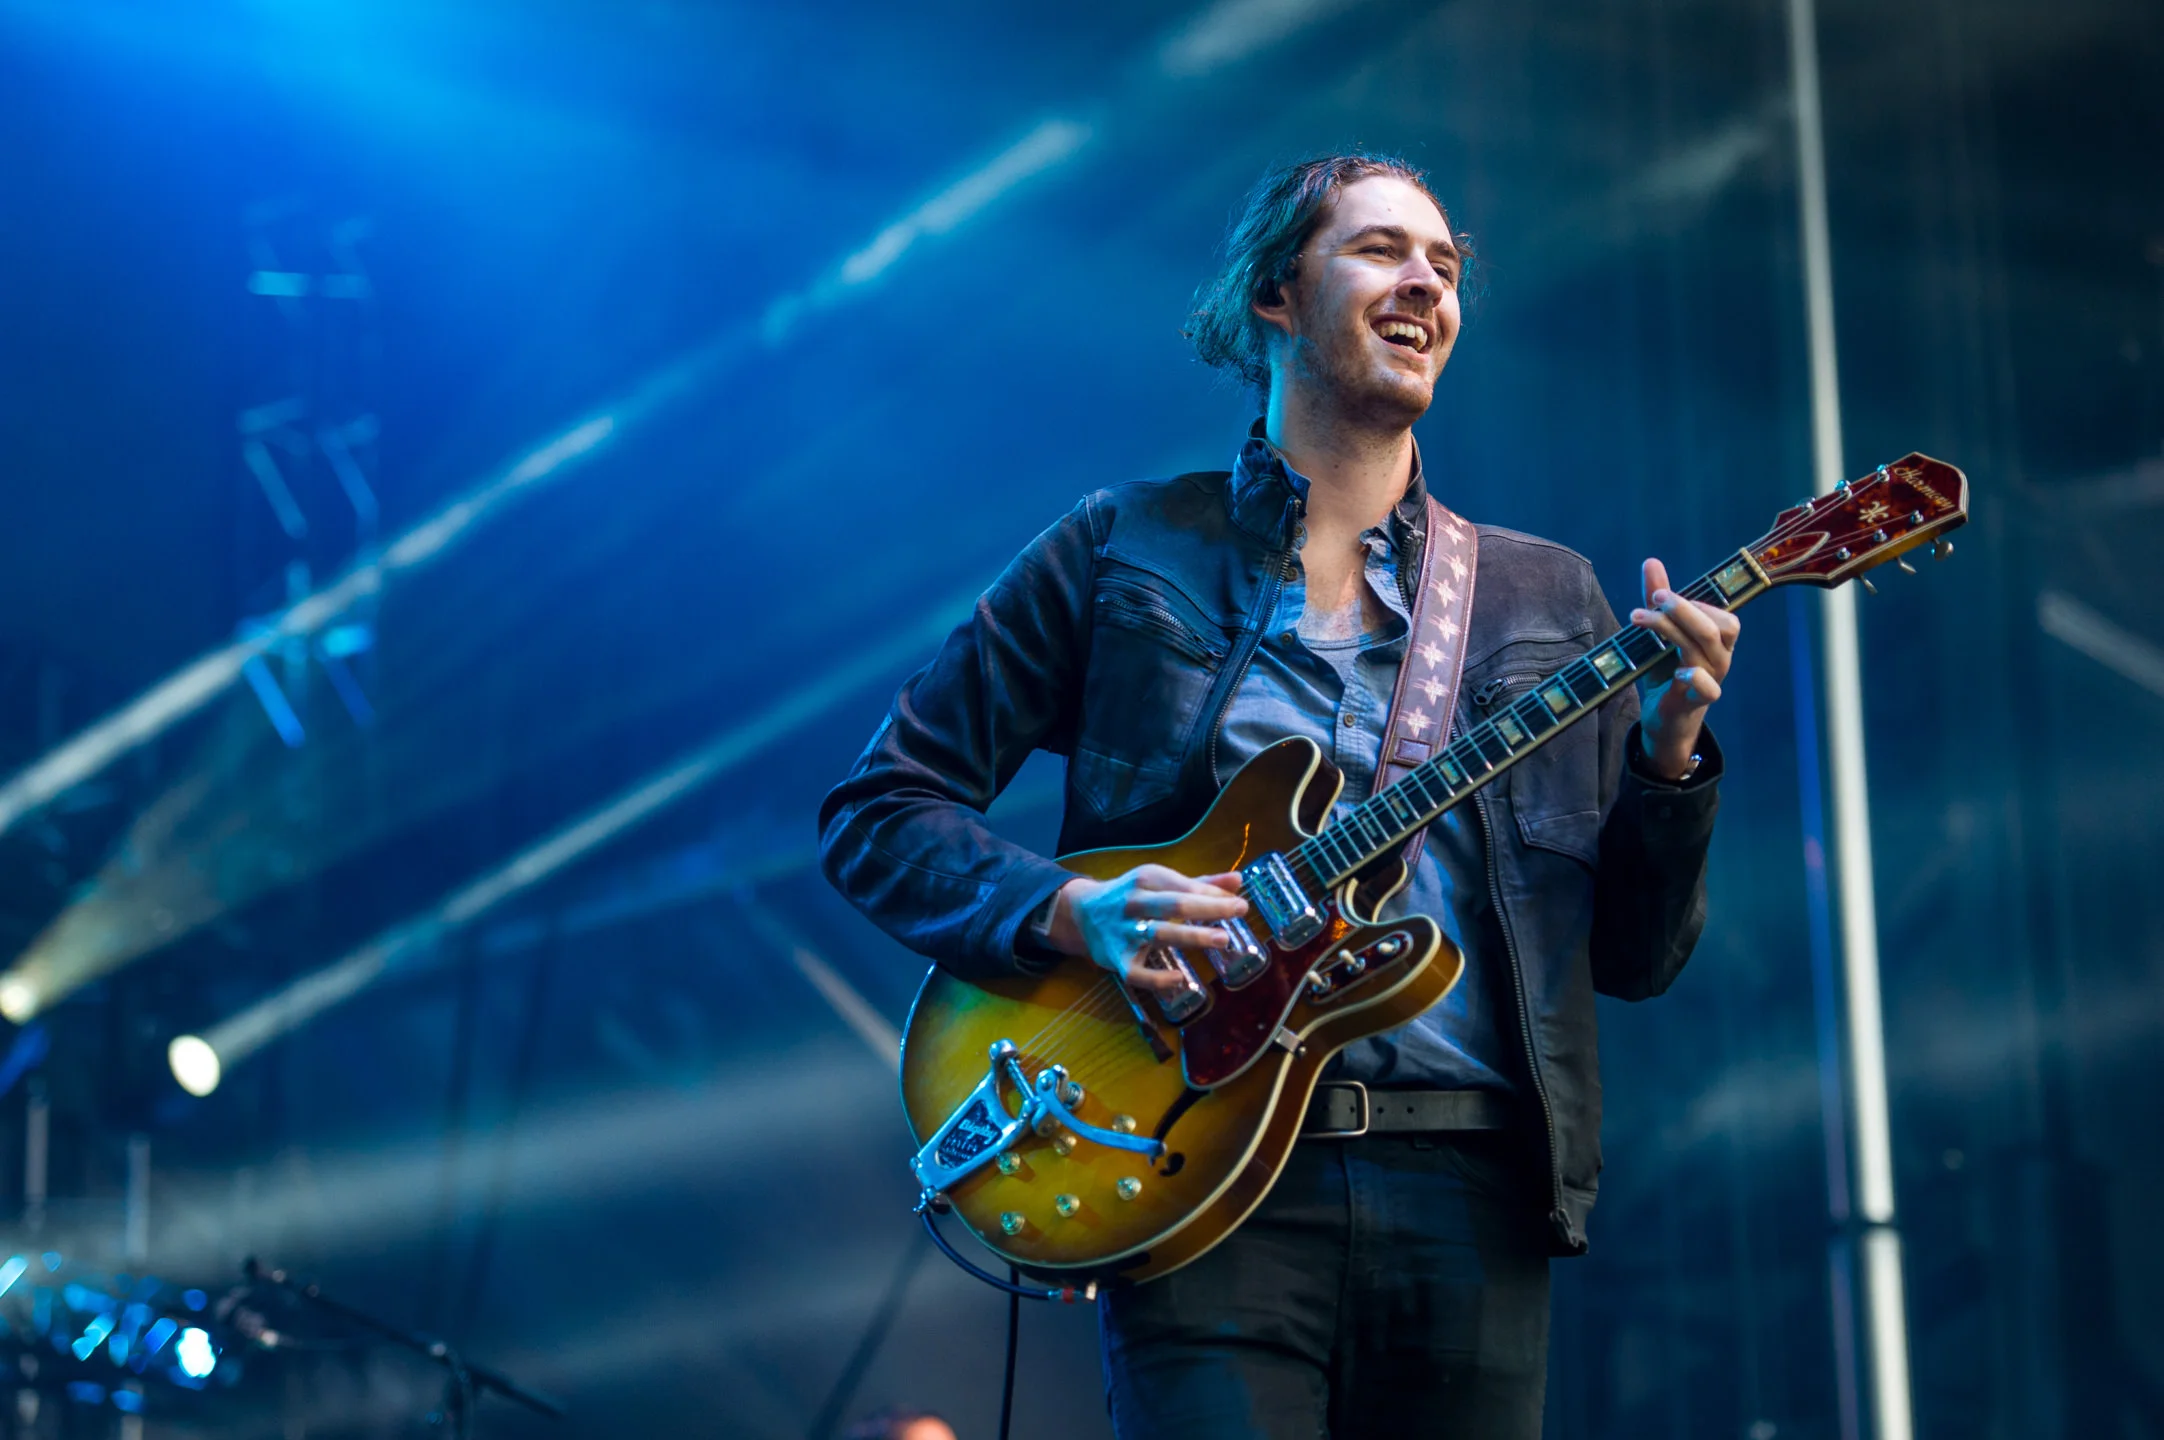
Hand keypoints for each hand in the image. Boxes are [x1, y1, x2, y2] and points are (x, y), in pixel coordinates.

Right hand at [1045, 865, 1247, 993]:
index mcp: (1146, 879)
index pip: (1183, 886)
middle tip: (1239, 911)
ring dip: (1191, 936)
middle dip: (1207, 908)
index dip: (1212, 894)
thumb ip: (1201, 884)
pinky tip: (1180, 979)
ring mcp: (1123, 932)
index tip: (1240, 903)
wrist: (1083, 912)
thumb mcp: (1162, 883)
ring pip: (1158, 934)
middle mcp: (1133, 903)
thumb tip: (1238, 880)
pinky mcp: (1116, 959)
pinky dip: (1157, 979)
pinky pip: (1136, 972)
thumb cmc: (1134, 896)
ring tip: (1222, 939)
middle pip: (1173, 904)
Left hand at [1630, 557, 1740, 777]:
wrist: (1663, 720)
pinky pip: (1708, 689)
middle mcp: (1720, 659)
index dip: (1697, 603)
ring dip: (1670, 630)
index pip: (1725, 617)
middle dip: (1684, 608)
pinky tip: (1676, 671)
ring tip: (1638, 619)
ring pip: (1703, 650)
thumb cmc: (1665, 674)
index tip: (1660, 593)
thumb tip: (1652, 562)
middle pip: (1716, 628)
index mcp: (1717, 643)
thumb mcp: (1660, 635)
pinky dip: (1694, 677)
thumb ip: (1658, 602)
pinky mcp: (1696, 702)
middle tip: (1653, 596)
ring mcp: (1711, 681)